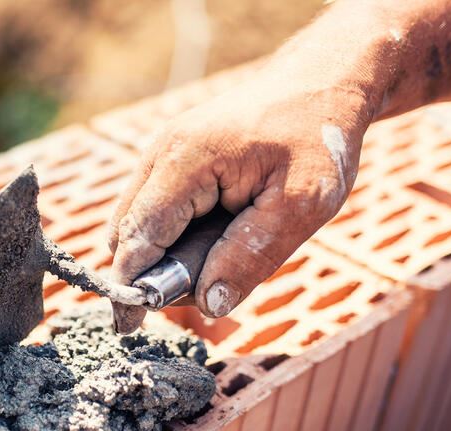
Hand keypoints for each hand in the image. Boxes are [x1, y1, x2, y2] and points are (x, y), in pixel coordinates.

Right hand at [107, 66, 370, 332]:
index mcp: (186, 161)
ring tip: (219, 262)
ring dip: (163, 256)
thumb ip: (253, 255)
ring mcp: (162, 154)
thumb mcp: (303, 204)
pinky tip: (215, 240)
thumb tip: (209, 303)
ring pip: (136, 223)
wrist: (323, 83)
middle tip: (202, 294)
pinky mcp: (172, 161)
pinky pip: (154, 211)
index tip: (128, 327)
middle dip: (150, 274)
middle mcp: (162, 154)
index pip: (139, 235)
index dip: (132, 284)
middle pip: (127, 233)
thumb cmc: (318, 139)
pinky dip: (173, 238)